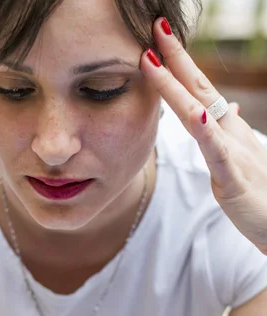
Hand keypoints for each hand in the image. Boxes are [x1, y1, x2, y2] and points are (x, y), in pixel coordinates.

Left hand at [141, 17, 266, 254]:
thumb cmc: (259, 192)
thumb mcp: (238, 159)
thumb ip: (225, 135)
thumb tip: (223, 111)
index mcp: (227, 130)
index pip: (200, 91)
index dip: (179, 65)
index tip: (157, 40)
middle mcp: (229, 134)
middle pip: (199, 90)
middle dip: (175, 59)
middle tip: (156, 27)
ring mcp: (232, 153)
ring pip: (200, 114)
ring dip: (176, 86)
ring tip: (155, 59)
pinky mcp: (233, 179)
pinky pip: (218, 153)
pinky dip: (207, 133)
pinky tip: (196, 113)